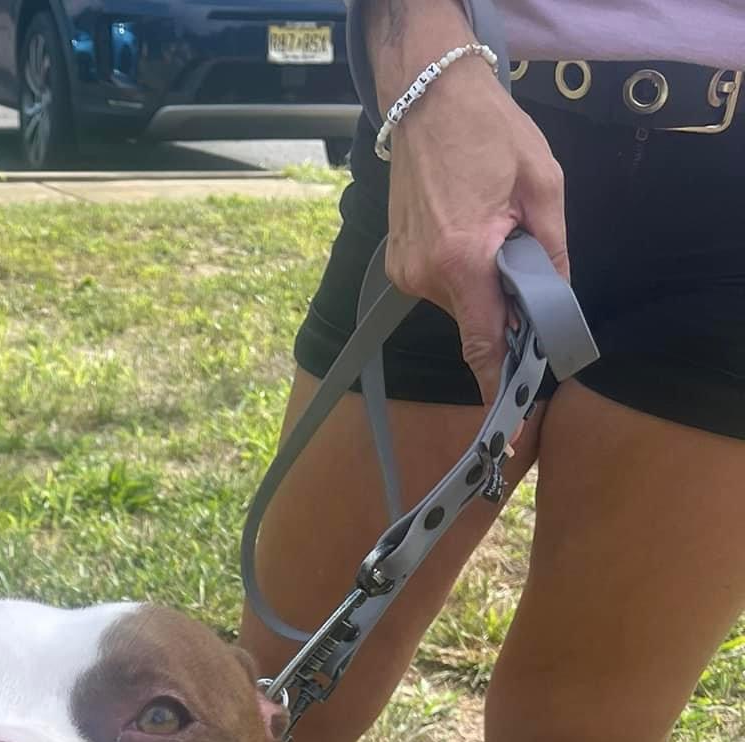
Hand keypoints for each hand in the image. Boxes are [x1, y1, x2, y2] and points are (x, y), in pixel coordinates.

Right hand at [363, 0, 569, 401]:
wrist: (427, 97)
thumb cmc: (488, 132)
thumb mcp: (543, 185)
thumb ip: (552, 252)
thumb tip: (557, 303)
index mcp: (464, 259)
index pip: (485, 344)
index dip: (502, 388)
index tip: (511, 430)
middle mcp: (426, 275)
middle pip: (477, 321)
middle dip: (505, 308)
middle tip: (522, 264)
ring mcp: (407, 271)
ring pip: (460, 303)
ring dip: (483, 283)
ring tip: (491, 228)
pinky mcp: (398, 262)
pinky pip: (441, 285)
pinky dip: (462, 271)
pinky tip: (467, 227)